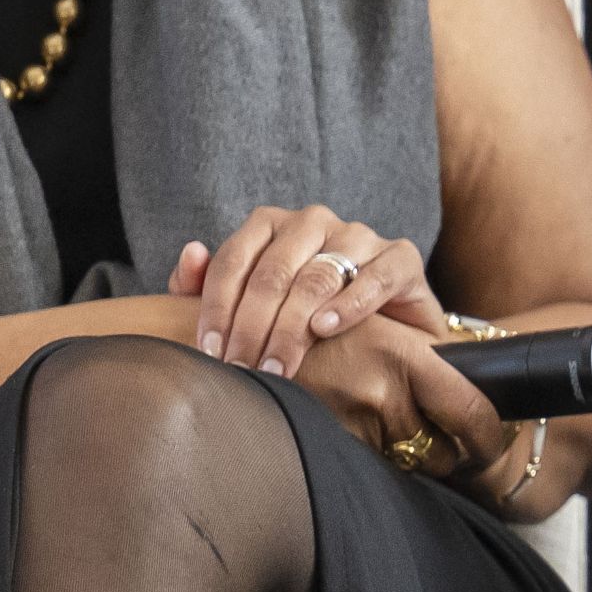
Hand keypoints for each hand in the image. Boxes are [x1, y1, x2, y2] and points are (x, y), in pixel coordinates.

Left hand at [179, 204, 444, 372]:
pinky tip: (326, 330)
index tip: (211, 353)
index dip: (217, 308)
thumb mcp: (252, 304)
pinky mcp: (400, 257)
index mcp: (271, 225)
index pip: (234, 259)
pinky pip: (375, 277)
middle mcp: (313, 222)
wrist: (387, 331)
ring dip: (292, 327)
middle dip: (252, 326)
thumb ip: (208, 285)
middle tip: (243, 369)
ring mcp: (359, 236)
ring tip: (278, 365)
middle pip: (273, 272)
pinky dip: (349, 305)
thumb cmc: (309, 316)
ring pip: (318, 277)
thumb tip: (192, 253)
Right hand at [283, 309, 510, 486]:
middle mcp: (380, 390)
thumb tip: (471, 405)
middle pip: (438, 451)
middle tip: (440, 446)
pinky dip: (365, 456)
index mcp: (405, 355)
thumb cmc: (319, 330)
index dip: (489, 439)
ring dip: (400, 456)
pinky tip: (349, 430)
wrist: (241, 338)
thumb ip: (424, 361)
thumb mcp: (380, 330)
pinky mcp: (320, 442)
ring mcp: (347, 421)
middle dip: (443, 454)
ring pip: (401, 462)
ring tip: (379, 426)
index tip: (492, 448)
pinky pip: (364, 465)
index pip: (471, 412)